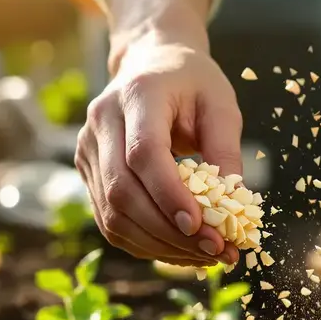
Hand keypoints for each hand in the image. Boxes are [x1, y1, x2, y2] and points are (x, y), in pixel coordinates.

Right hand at [77, 32, 243, 266]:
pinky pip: (110, 220)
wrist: (151, 63)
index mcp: (137, 95)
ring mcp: (87, 148)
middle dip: (169, 231)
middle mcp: (102, 121)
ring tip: (203, 257)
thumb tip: (233, 206)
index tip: (200, 227)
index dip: (168, 194)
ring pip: (113, 213)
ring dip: (159, 245)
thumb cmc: (192, 83)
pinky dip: (145, 243)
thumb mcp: (220, 106)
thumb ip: (226, 151)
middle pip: (123, 190)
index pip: (143, 153)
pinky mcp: (87, 172)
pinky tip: (178, 250)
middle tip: (215, 251)